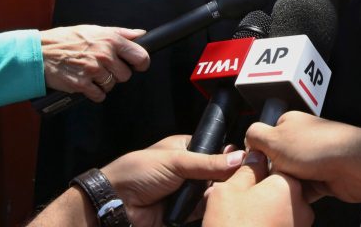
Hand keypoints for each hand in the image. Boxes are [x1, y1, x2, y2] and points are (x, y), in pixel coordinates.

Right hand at [41, 25, 149, 100]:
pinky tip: (87, 83)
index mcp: (111, 40)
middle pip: (126, 75)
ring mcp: (93, 70)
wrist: (40, 52)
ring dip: (104, 83)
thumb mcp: (94, 29)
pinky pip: (99, 95)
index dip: (141, 63)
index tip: (138, 65)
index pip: (140, 56)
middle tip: (104, 67)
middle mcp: (105, 55)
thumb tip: (141, 34)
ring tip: (91, 73)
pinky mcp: (82, 84)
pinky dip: (94, 92)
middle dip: (117, 73)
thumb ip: (121, 33)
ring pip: (112, 85)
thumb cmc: (67, 39)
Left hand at [102, 135, 244, 226]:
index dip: (228, 154)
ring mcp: (185, 191)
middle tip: (238, 176)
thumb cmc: (138, 172)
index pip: (214, 149)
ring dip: (218, 191)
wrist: (116, 203)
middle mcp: (187, 169)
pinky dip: (209, 207)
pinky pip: (204, 208)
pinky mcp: (183, 211)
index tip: (244, 158)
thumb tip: (238, 157)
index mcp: (184, 149)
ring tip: (224, 190)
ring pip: (212, 191)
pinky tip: (213, 202)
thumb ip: (209, 162)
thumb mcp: (176, 161)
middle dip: (225, 175)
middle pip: (217, 172)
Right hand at [203, 150, 313, 226]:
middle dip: (257, 193)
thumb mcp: (229, 191)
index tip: (243, 178)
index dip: (257, 170)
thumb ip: (247, 169)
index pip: (276, 165)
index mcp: (287, 185)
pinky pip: (279, 226)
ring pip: (277, 210)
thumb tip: (257, 156)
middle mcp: (301, 206)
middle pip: (278, 189)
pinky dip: (265, 225)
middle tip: (235, 202)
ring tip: (235, 218)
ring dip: (260, 210)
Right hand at [245, 111, 360, 202]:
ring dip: (288, 184)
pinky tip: (300, 196)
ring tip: (290, 186)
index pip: (266, 138)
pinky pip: (304, 188)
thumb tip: (248, 140)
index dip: (261, 152)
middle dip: (275, 172)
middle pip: (277, 160)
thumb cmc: (318, 148)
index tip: (258, 163)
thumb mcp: (274, 138)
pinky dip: (301, 194)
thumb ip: (255, 135)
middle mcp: (303, 138)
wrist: (354, 165)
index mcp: (290, 122)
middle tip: (276, 176)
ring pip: (290, 176)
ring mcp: (315, 157)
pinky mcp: (324, 176)